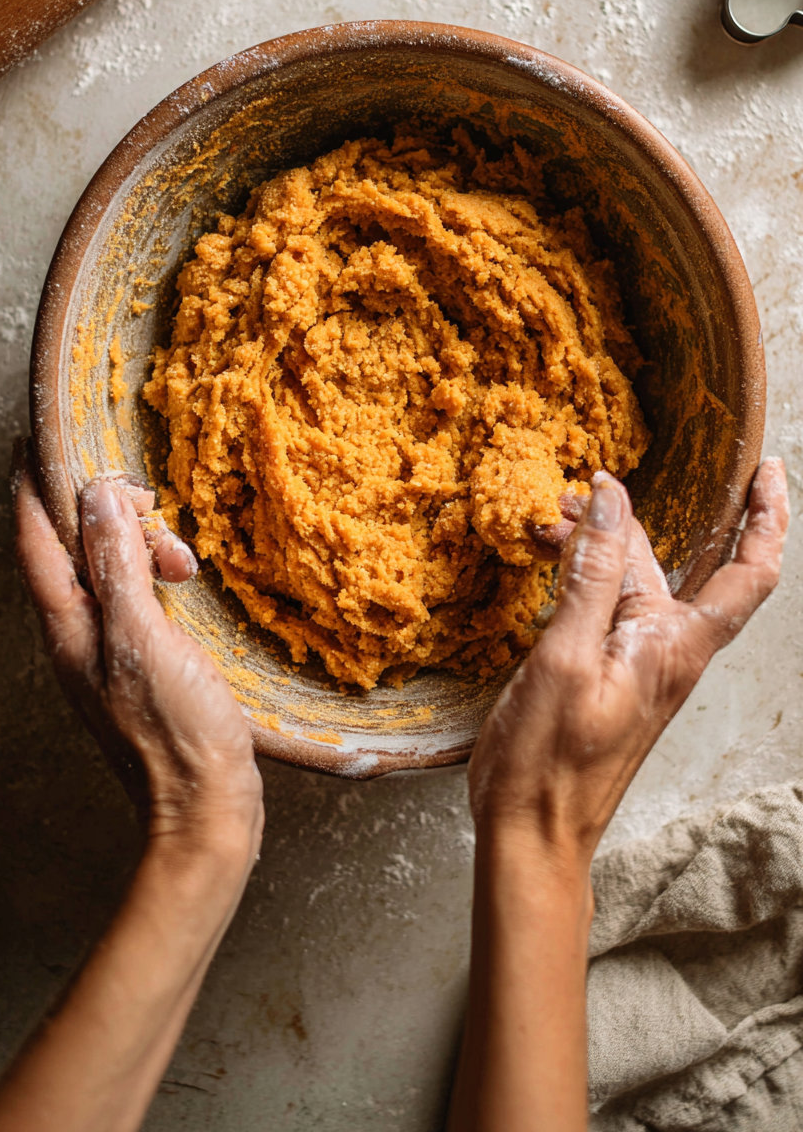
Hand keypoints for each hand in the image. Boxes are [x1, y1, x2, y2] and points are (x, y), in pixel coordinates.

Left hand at [12, 441, 263, 864]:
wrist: (203, 812)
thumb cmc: (175, 734)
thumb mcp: (145, 637)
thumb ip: (119, 565)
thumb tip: (98, 495)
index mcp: (69, 628)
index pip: (35, 539)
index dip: (34, 486)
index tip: (41, 441)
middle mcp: (78, 636)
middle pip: (75, 548)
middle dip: (111, 517)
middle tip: (154, 511)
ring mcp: (108, 651)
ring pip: (110, 571)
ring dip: (141, 548)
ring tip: (184, 564)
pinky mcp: (141, 663)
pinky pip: (134, 596)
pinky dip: (155, 577)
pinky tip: (184, 585)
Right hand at [468, 460, 788, 864]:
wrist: (533, 834)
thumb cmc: (550, 761)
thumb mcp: (567, 656)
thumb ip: (592, 573)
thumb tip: (610, 498)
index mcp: (676, 645)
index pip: (751, 571)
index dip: (768, 516)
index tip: (768, 468)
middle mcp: (670, 650)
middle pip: (669, 561)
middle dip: (625, 518)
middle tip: (574, 490)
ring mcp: (641, 663)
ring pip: (631, 579)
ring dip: (597, 543)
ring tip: (546, 522)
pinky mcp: (610, 674)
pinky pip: (608, 605)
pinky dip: (583, 573)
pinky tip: (549, 561)